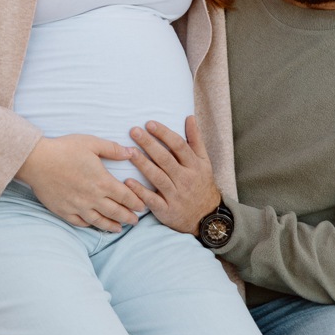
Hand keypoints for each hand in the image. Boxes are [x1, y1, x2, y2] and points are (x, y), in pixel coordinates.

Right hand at [16, 135, 145, 231]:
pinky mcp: (64, 211)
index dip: (136, 203)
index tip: (143, 206)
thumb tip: (131, 152)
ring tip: (119, 228)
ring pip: (100, 221)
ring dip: (112, 225)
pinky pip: (81, 223)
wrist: (37, 161)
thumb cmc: (64, 149)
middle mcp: (92, 198)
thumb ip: (113, 149)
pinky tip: (95, 225)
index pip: (126, 196)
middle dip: (128, 218)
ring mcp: (78, 207)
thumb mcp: (91, 143)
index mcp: (102, 181)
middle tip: (135, 221)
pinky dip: (90, 225)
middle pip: (116, 212)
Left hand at [126, 116, 221, 233]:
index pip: (179, 146)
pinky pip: (152, 200)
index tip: (149, 123)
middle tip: (134, 131)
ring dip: (143, 164)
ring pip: (158, 177)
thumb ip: (195, 139)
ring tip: (129, 152)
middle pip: (166, 159)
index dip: (164, 134)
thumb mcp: (204, 161)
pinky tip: (128, 182)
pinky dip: (140, 191)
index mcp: (194, 165)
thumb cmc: (201, 183)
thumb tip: (190, 117)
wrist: (206, 217)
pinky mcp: (167, 210)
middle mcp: (185, 179)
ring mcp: (176, 195)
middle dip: (149, 144)